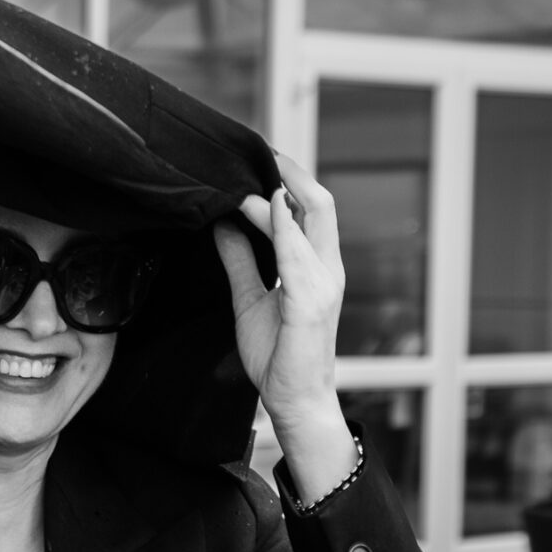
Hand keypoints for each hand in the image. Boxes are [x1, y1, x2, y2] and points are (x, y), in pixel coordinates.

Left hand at [213, 153, 351, 436]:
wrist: (294, 401)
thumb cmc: (279, 355)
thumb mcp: (250, 298)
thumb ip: (241, 261)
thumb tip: (223, 224)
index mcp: (318, 267)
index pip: (312, 209)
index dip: (289, 179)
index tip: (258, 159)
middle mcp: (328, 269)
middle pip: (321, 202)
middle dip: (292, 170)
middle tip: (258, 150)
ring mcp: (324, 284)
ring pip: (312, 218)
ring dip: (279, 192)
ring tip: (247, 175)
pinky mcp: (310, 303)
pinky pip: (297, 254)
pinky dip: (282, 226)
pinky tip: (262, 206)